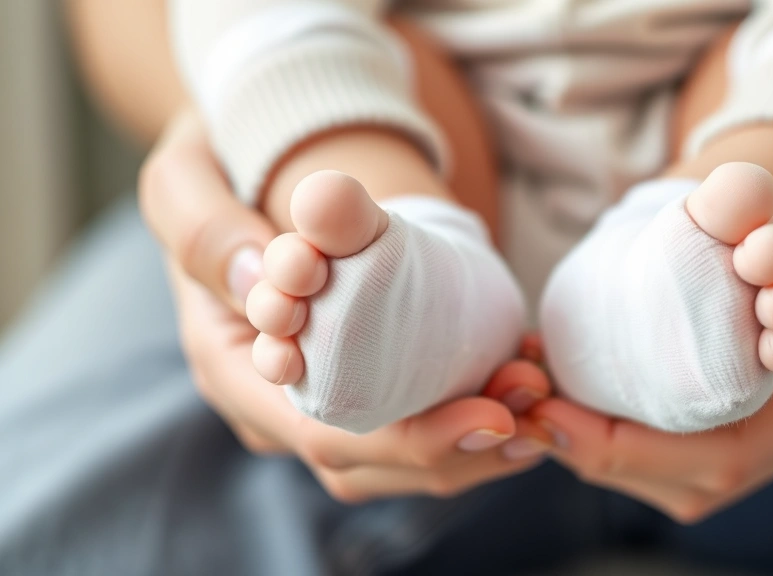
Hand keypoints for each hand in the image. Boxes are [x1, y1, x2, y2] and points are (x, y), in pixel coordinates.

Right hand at [142, 110, 553, 500]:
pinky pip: (418, 413)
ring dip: (480, 436)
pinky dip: (475, 407)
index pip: (325, 435)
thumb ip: (206, 230)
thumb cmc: (210, 175)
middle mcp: (279, 401)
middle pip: (377, 460)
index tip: (490, 414)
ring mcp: (322, 393)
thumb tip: (264, 276)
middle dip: (463, 444)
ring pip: (404, 451)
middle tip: (534, 398)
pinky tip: (523, 378)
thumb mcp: (185, 182)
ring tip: (539, 389)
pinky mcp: (361, 373)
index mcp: (232, 370)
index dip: (411, 440)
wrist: (234, 171)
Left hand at [528, 42, 772, 521]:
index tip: (550, 411)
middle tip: (521, 397)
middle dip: (608, 450)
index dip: (635, 446)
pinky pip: (716, 416)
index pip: (740, 446)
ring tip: (542, 386)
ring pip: (706, 456)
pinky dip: (648, 409)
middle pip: (709, 470)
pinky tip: (596, 370)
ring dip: (619, 435)